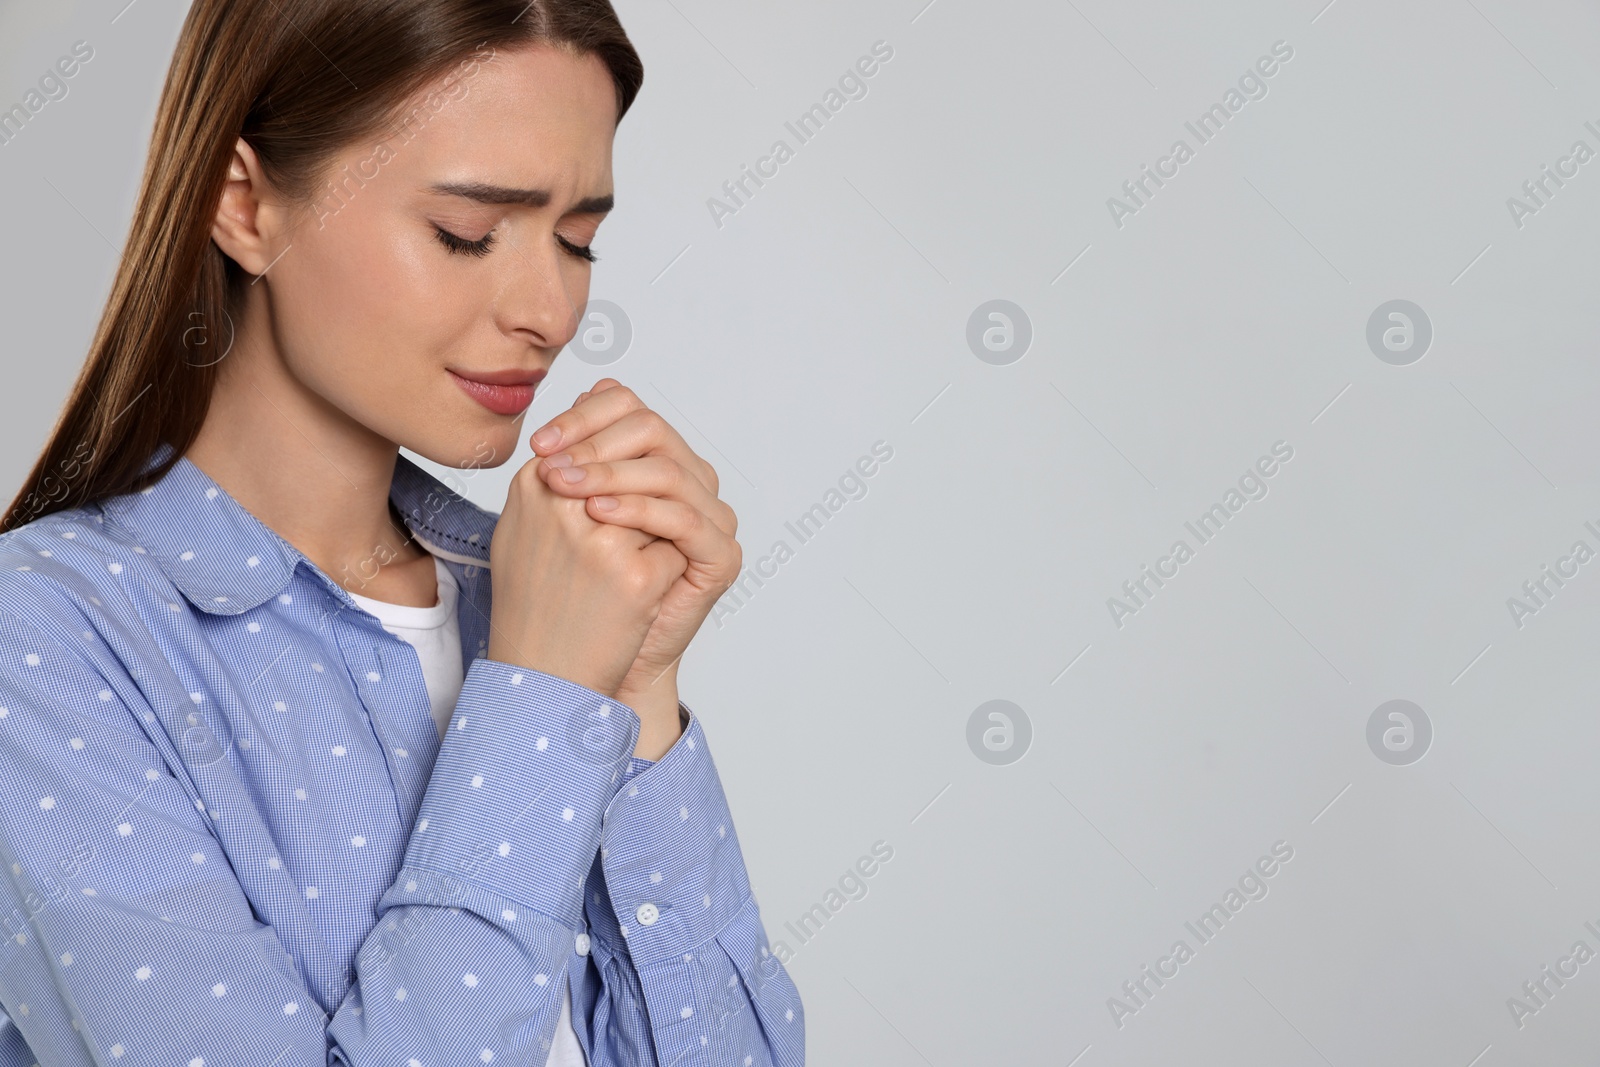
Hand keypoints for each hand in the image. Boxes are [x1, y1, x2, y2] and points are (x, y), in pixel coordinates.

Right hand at [485, 427, 688, 701]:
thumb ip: (567, 455)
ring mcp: (600, 538)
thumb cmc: (538, 600)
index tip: (627, 479)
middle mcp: (563, 503)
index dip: (628, 444)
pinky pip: (675, 546)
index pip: (601, 425)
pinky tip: (648, 592)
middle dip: (658, 477)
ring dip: (664, 522)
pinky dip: (670, 565)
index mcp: (535, 484)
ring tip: (647, 552)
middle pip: (643, 455)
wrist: (541, 677)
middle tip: (648, 517)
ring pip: (666, 499)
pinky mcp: (633, 575)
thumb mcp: (533, 522)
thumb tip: (602, 392)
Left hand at [528, 380, 740, 743]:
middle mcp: (691, 484)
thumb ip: (571, 459)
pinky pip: (685, 518)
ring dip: (611, 472)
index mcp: (657, 464)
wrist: (589, 660)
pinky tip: (598, 514)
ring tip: (564, 486)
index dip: (584, 418)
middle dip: (595, 442)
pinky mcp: (720, 557)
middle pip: (654, 431)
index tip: (538, 444)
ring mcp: (711, 519)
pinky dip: (640, 510)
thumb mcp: (562, 512)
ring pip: (668, 471)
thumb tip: (570, 400)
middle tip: (548, 464)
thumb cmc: (572, 590)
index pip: (632, 411)